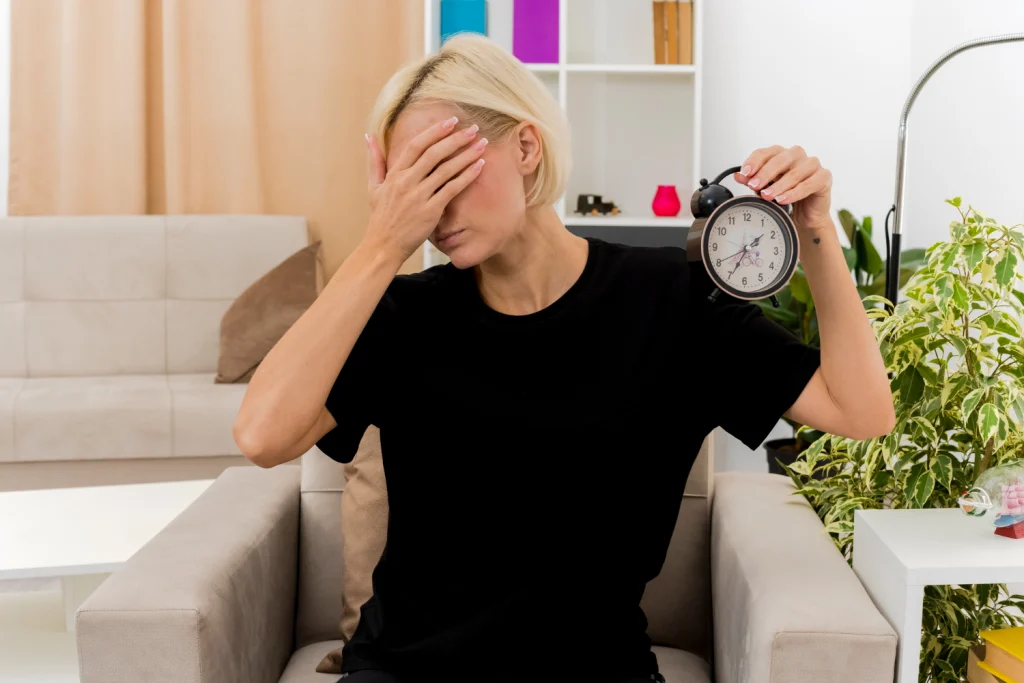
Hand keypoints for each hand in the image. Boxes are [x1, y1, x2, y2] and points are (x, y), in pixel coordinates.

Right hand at [363, 116, 487, 259]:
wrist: (383, 246)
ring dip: (466, 155)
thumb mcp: (374, 187)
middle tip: (474, 129)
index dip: (435, 131)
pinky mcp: (430, 211)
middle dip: (456, 139)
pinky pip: (452, 189)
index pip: (416, 145)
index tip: (451, 121)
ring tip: (482, 144)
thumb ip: (375, 160)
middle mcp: (406, 182)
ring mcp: (419, 197)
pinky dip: (467, 176)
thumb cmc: (380, 217)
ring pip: (446, 170)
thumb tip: (368, 136)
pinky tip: (479, 166)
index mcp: (394, 174)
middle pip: (434, 154)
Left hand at [733, 145, 832, 229]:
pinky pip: (808, 184)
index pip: (766, 152)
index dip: (754, 161)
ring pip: (794, 173)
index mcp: (782, 154)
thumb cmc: (785, 198)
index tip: (745, 173)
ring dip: (778, 185)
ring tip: (766, 196)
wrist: (806, 216)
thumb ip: (752, 181)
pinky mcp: (824, 177)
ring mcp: (813, 165)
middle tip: (753, 186)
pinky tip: (782, 200)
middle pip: (780, 159)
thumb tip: (738, 176)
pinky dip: (793, 193)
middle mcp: (797, 155)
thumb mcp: (765, 189)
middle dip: (765, 173)